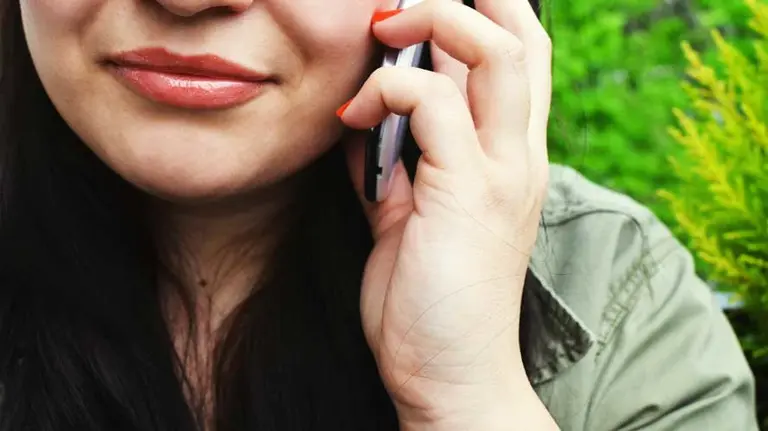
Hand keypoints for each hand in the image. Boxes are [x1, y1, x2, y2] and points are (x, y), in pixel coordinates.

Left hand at [338, 0, 554, 427]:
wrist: (450, 373)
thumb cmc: (429, 297)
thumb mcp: (410, 214)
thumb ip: (397, 162)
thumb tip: (363, 119)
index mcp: (510, 156)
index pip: (521, 56)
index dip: (483, 11)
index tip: (418, 12)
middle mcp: (519, 154)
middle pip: (523, 34)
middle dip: (463, 0)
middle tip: (399, 7)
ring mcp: (501, 171)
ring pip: (495, 50)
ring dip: (432, 21)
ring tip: (382, 29)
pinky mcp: (469, 193)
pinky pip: (432, 105)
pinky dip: (387, 91)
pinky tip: (351, 116)